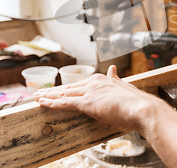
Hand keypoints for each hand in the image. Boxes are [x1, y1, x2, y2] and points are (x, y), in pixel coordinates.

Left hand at [33, 65, 160, 130]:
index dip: (67, 88)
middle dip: (53, 91)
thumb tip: (112, 69)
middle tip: (40, 92)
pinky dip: (52, 103)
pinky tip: (42, 103)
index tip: (58, 89)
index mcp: (103, 79)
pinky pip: (65, 103)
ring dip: (49, 96)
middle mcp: (94, 83)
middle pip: (69, 88)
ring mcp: (89, 92)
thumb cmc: (135, 102)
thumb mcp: (124, 87)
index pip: (80, 85)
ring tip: (36, 97)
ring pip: (64, 94)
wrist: (141, 107)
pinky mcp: (86, 103)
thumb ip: (115, 79)